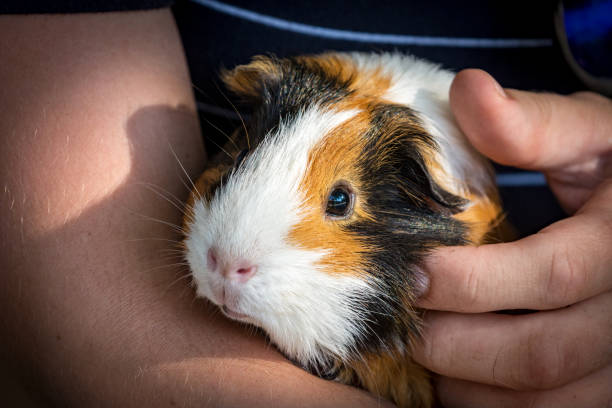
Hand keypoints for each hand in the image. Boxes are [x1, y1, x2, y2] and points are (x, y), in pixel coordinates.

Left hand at [413, 69, 611, 406]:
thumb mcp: (588, 134)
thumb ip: (532, 123)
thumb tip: (469, 89)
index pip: (552, 273)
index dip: (475, 281)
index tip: (413, 272)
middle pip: (543, 352)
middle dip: (457, 344)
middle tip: (402, 322)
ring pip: (545, 398)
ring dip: (470, 385)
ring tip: (422, 352)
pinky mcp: (607, 380)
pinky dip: (493, 406)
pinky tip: (456, 380)